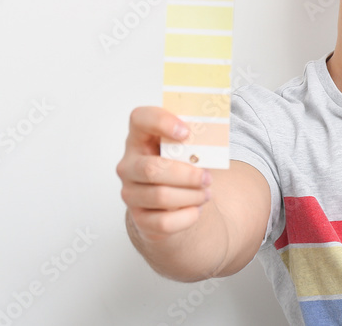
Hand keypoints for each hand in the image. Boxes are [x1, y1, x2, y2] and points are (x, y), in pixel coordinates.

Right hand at [117, 106, 212, 241]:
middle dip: (187, 174)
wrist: (170, 206)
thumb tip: (213, 140)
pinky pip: (165, 222)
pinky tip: (195, 209)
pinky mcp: (140, 219)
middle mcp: (129, 166)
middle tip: (207, 178)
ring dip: (191, 195)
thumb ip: (193, 142)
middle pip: (152, 169)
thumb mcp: (183, 150)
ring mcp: (131, 193)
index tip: (186, 132)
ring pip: (161, 197)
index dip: (161, 122)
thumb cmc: (178, 169)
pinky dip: (187, 216)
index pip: (139, 118)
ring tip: (206, 194)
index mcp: (140, 138)